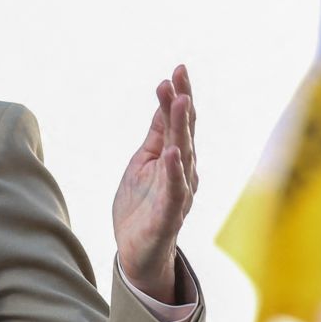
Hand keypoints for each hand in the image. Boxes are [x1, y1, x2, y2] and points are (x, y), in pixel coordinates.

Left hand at [112, 64, 196, 302]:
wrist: (136, 253)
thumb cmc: (141, 206)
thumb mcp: (143, 162)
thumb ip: (156, 135)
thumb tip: (165, 100)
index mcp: (174, 159)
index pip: (178, 122)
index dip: (178, 96)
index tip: (177, 69)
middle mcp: (182, 172)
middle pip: (183, 132)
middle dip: (182, 103)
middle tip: (180, 76)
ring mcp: (178, 193)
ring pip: (182, 156)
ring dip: (181, 128)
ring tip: (180, 100)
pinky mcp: (169, 215)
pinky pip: (174, 191)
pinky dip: (173, 171)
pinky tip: (171, 152)